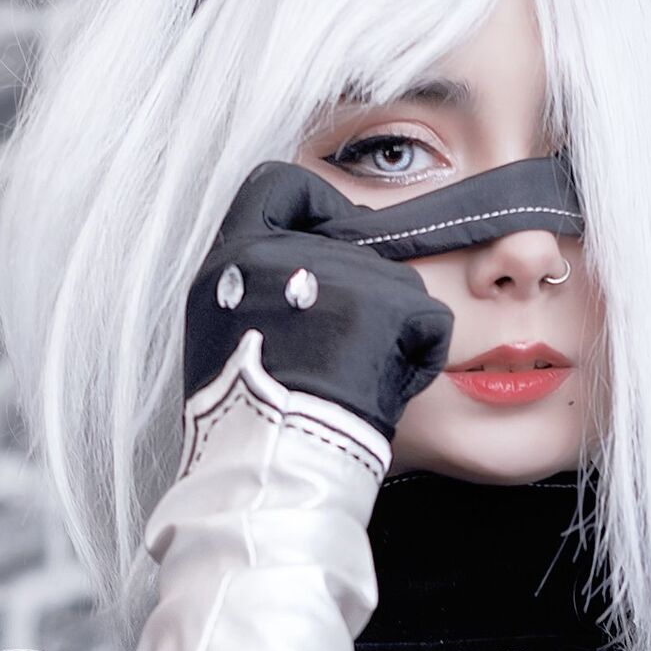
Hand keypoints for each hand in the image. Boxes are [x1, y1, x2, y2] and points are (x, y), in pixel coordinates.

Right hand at [184, 161, 452, 438]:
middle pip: (353, 240)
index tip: (329, 231)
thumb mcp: (220, 342)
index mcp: (234, 260)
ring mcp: (343, 272)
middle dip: (365, 292)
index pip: (279, 186)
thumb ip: (253, 295)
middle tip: (356, 343)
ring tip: (363, 380)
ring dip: (391, 329)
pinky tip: (389, 389)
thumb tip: (287, 285)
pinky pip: (430, 323)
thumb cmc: (249, 428)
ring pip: (397, 284)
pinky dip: (418, 357)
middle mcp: (286, 252)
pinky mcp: (393, 303)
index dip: (313, 202)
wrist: (275, 465)